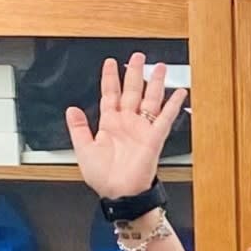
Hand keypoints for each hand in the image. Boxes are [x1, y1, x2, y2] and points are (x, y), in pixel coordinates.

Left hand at [65, 52, 185, 202]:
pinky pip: (165, 117)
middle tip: (138, 57)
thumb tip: (71, 109)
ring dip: (154, 83)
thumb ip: (78, 128)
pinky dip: (173, 104)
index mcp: (110, 124)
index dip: (110, 78)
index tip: (110, 63)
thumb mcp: (83, 149)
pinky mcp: (154, 138)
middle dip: (134, 73)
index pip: (111, 95)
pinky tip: (179, 92)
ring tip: (159, 67)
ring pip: (149, 99)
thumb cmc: (104, 177)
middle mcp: (127, 123)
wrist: (120, 193)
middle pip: (132, 91)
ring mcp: (142, 129)